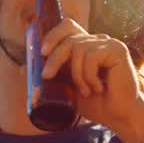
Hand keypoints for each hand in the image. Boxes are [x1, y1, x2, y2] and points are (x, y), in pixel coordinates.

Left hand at [41, 19, 143, 137]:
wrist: (119, 116)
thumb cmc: (96, 104)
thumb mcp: (67, 89)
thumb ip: (51, 78)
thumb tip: (24, 69)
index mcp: (86, 46)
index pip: (68, 26)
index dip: (53, 34)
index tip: (42, 52)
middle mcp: (98, 41)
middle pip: (69, 38)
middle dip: (54, 58)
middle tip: (47, 76)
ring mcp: (109, 43)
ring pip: (78, 48)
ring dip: (77, 74)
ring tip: (86, 91)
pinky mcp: (118, 49)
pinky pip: (92, 56)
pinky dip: (89, 75)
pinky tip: (99, 88)